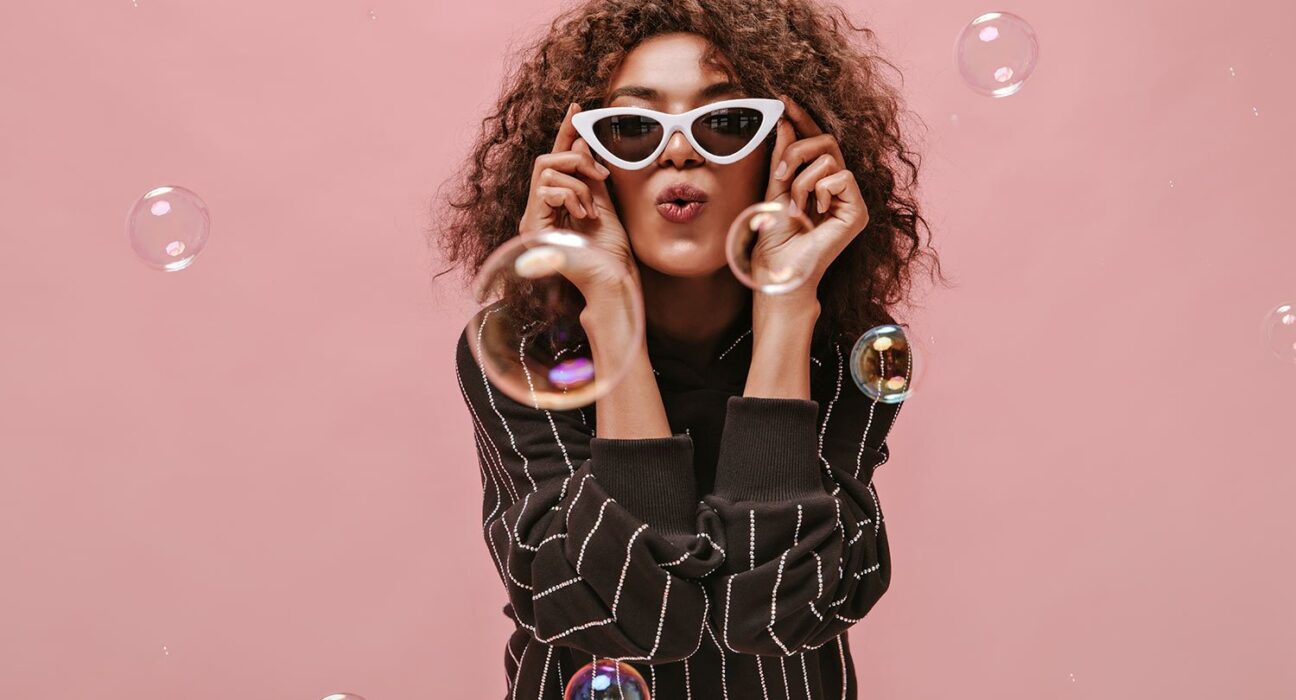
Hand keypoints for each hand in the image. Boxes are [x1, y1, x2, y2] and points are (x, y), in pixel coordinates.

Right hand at [517, 102, 640, 306]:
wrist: (612, 278)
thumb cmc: (609, 249)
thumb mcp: (602, 202)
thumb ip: (588, 175)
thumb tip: (581, 141)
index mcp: (554, 204)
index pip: (555, 161)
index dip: (565, 133)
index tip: (578, 108)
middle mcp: (538, 211)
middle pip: (546, 160)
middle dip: (575, 159)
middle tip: (600, 176)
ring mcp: (533, 221)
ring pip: (546, 171)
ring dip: (577, 184)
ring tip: (591, 209)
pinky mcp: (533, 228)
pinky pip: (547, 189)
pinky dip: (571, 196)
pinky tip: (583, 216)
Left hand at [757, 93, 870, 296]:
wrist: (777, 266)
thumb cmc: (773, 236)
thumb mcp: (774, 188)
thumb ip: (783, 157)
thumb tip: (787, 122)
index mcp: (818, 180)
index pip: (816, 141)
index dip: (803, 119)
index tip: (784, 100)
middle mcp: (837, 187)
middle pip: (826, 141)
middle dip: (798, 150)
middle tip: (782, 173)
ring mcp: (849, 199)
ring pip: (829, 158)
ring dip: (802, 180)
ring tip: (795, 207)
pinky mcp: (858, 211)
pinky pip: (841, 177)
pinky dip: (819, 191)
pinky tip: (814, 214)